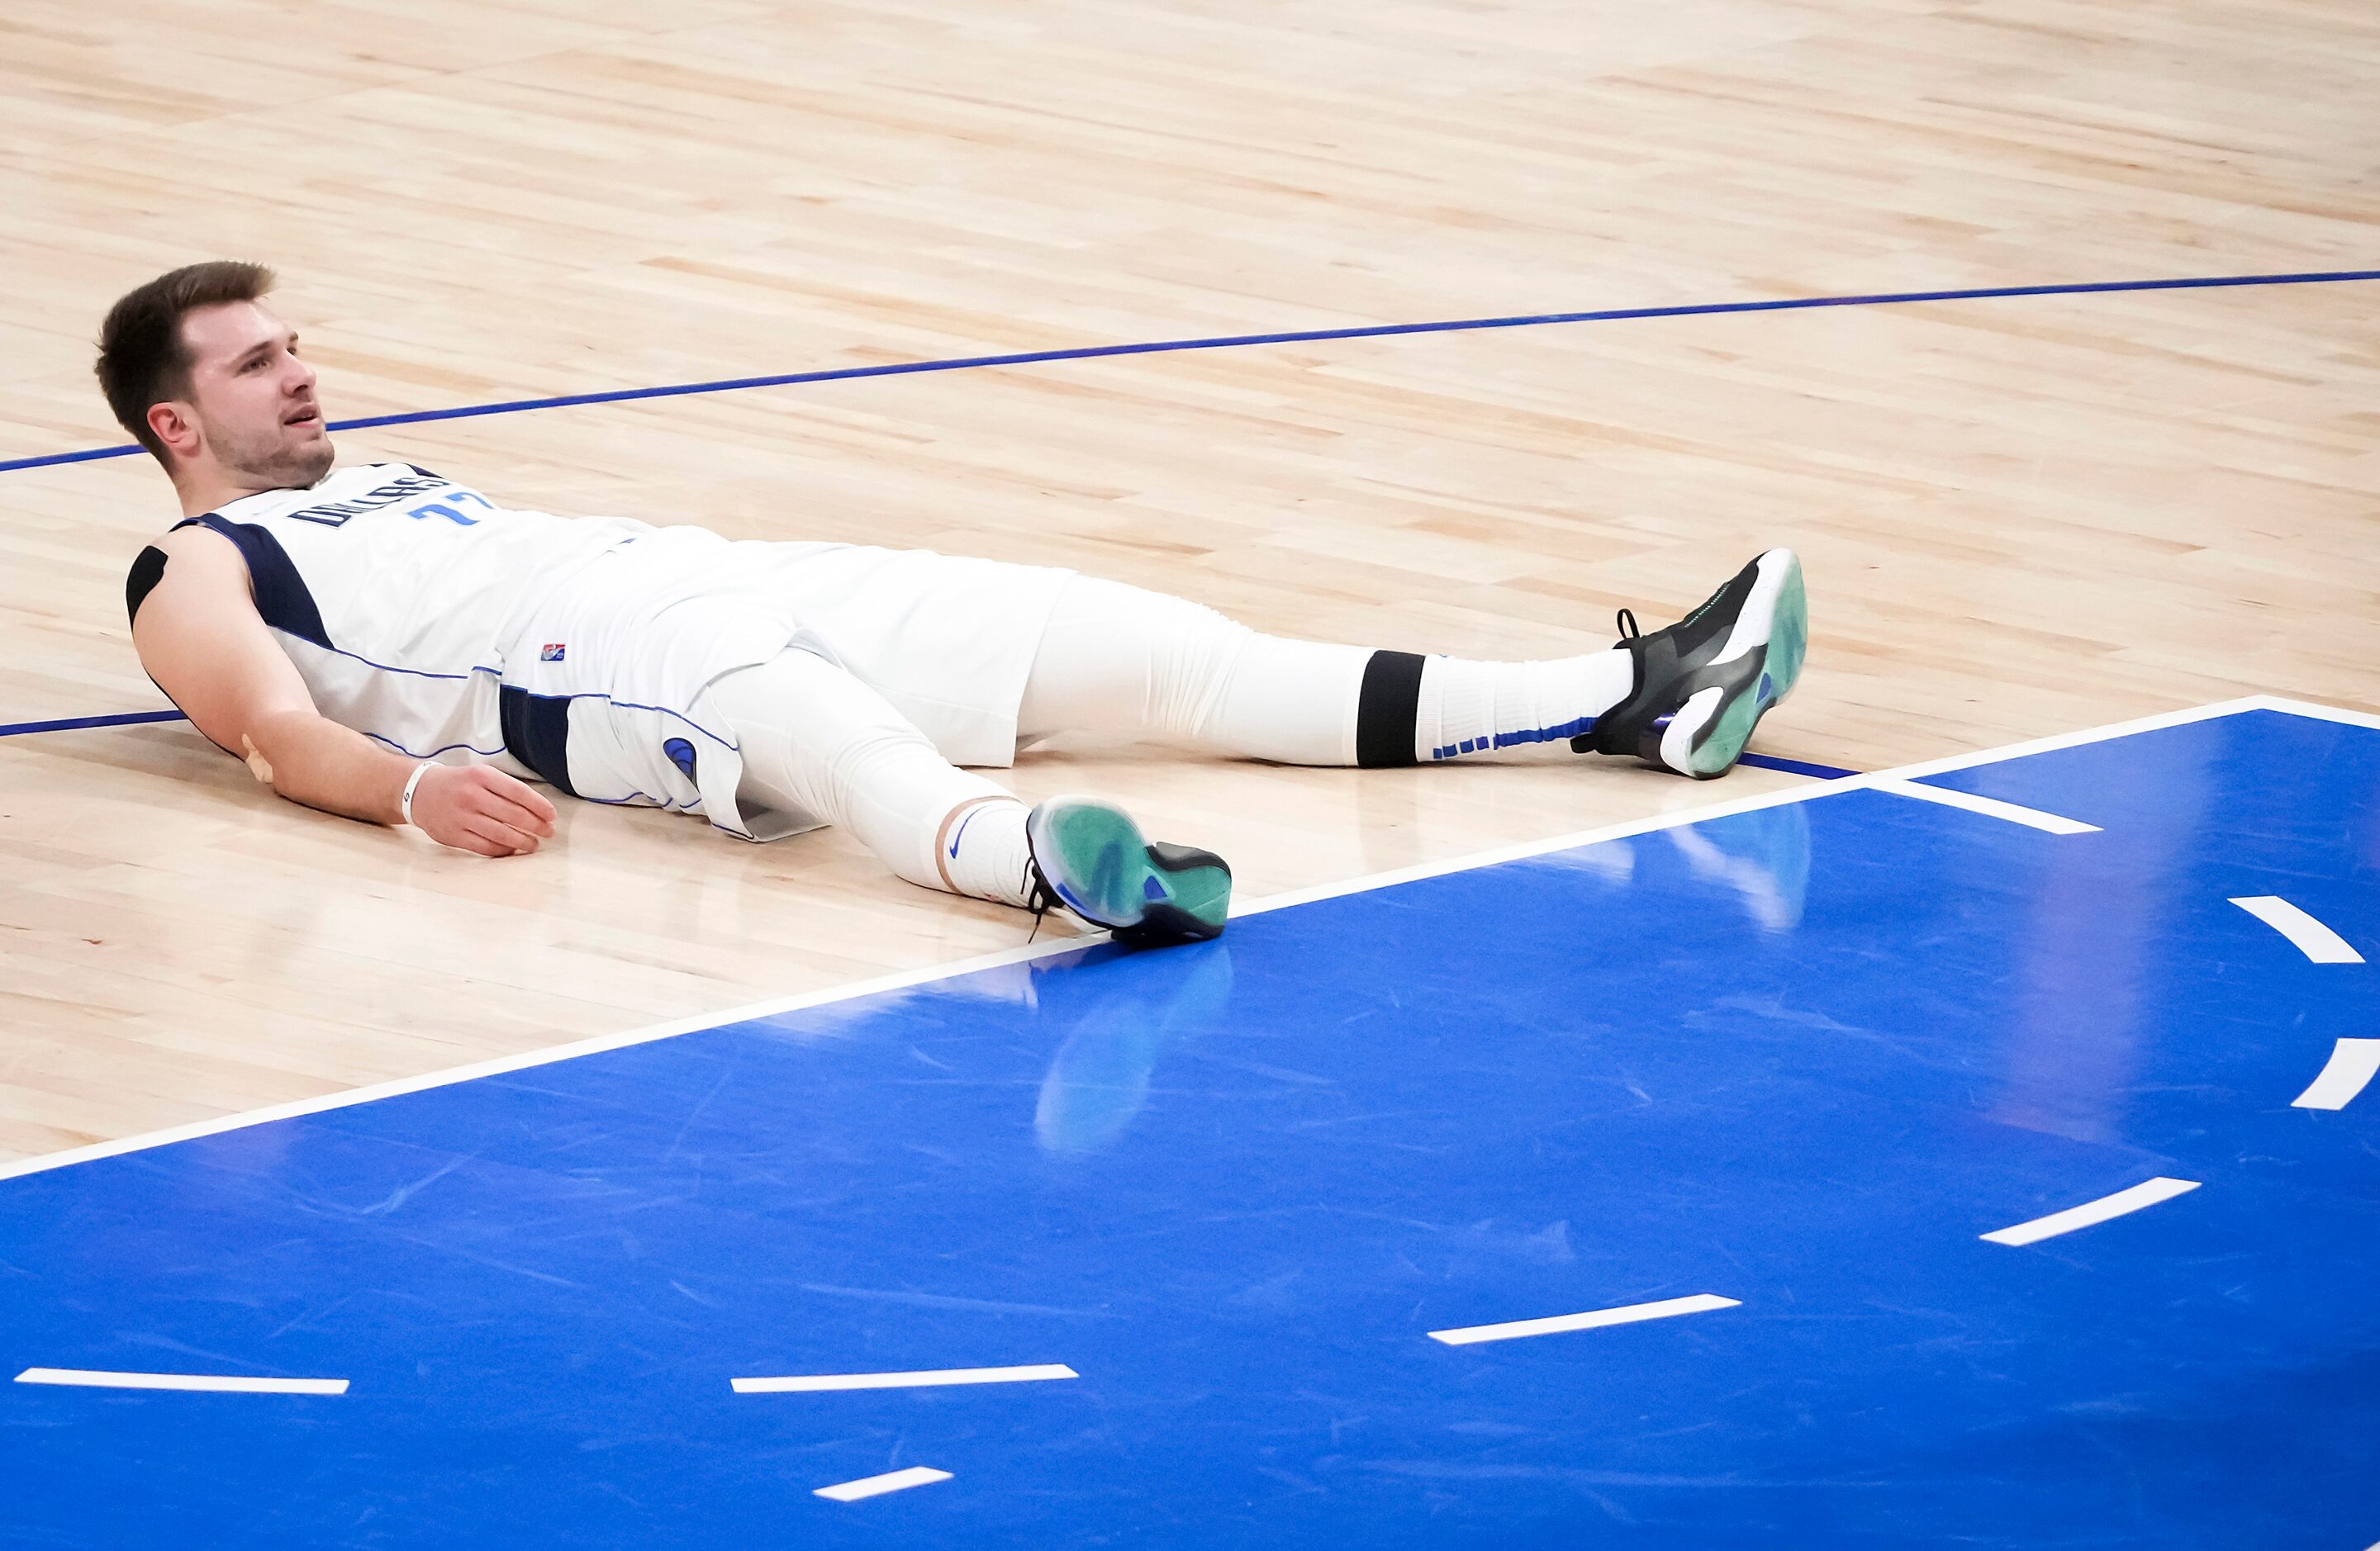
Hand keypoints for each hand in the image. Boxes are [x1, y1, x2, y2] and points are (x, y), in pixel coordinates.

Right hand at [408, 764, 558, 856]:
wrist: (418, 791)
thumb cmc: (458, 783)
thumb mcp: (480, 774)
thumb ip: (505, 788)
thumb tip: (538, 808)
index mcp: (481, 776)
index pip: (519, 792)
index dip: (540, 806)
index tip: (551, 815)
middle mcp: (471, 795)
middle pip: (513, 815)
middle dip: (536, 826)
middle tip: (548, 832)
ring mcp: (461, 817)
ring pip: (501, 834)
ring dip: (523, 841)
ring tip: (534, 844)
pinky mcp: (453, 835)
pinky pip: (485, 847)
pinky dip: (503, 850)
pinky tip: (513, 849)